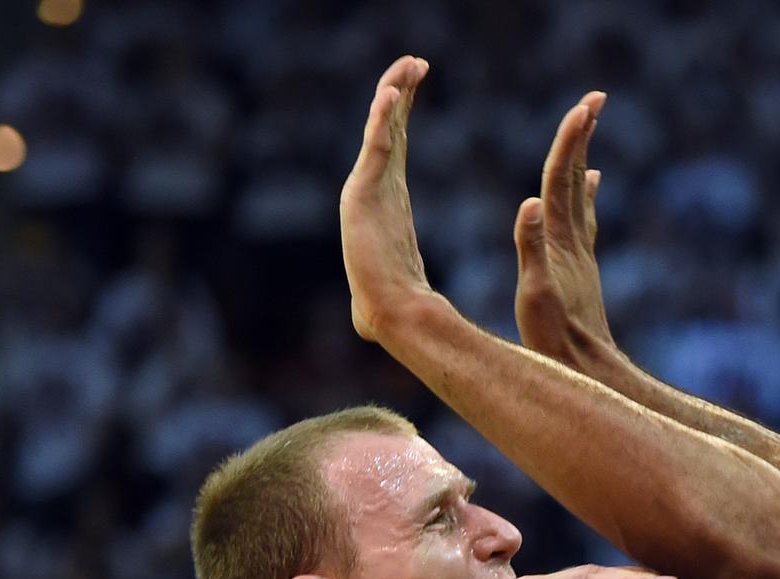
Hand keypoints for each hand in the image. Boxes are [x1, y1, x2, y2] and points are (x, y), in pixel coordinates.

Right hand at [341, 55, 433, 342]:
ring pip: (381, 131)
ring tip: (411, 66)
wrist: (391, 315)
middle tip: (415, 62)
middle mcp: (373, 188)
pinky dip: (383, 120)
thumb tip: (371, 311)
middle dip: (398, 91)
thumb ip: (385, 275)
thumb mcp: (390, 275)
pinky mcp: (364, 197)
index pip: (391, 144)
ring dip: (394, 94)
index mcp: (383, 198)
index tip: (412, 82)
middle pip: (385, 127)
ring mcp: (366, 190)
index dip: (399, 112)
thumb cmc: (386, 306)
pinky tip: (392, 95)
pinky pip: (377, 150)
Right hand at [514, 92, 615, 366]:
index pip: (561, 177)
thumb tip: (530, 202)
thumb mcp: (535, 294)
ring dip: (582, 156)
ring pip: (580, 192)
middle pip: (576, 174)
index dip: (571, 139)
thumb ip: (531, 249)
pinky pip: (582, 216)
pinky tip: (593, 183)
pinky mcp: (581, 266)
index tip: (586, 104)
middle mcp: (573, 239)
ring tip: (587, 125)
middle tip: (595, 97)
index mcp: (558, 239)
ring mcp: (579, 251)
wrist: (586, 368)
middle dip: (582, 134)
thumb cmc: (554, 337)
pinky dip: (585, 192)